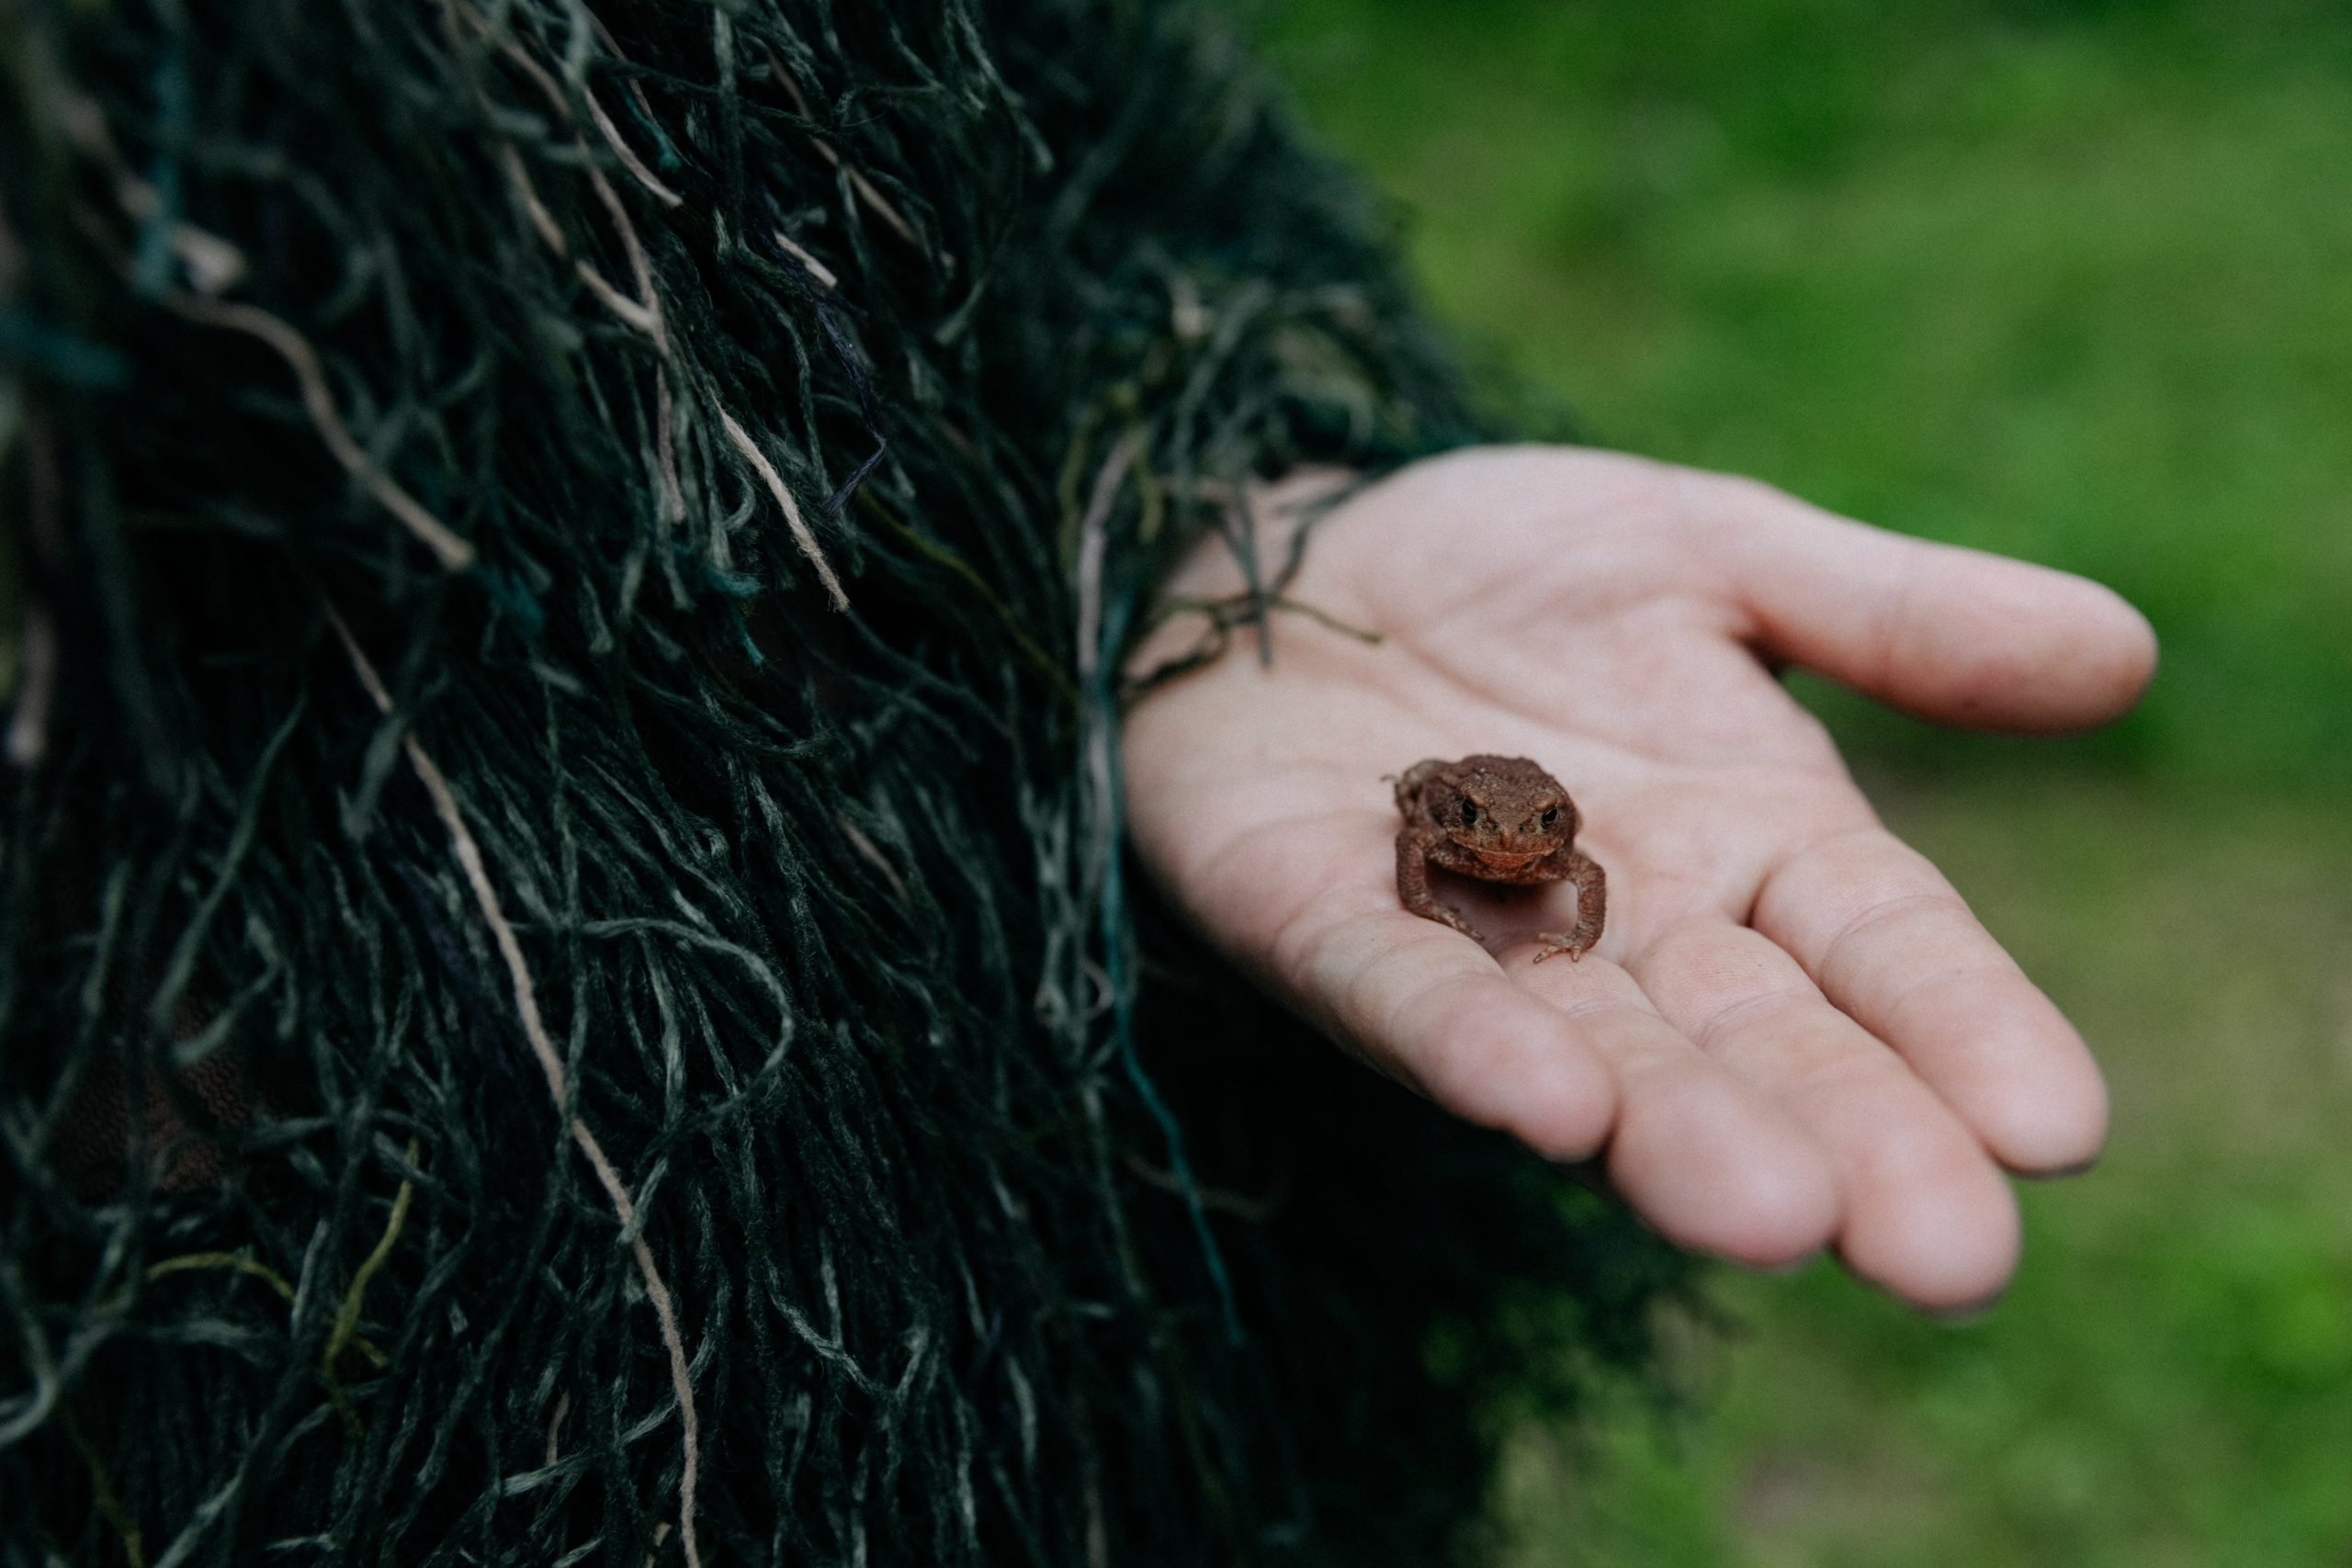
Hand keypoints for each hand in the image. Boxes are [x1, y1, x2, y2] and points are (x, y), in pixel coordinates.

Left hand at [1121, 446, 2154, 1310]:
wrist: (1277, 563)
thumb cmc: (1506, 570)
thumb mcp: (1712, 554)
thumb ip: (1890, 615)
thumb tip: (2129, 652)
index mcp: (1751, 840)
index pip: (1885, 947)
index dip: (1965, 1031)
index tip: (2056, 1132)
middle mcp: (1631, 924)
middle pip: (1758, 1044)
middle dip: (1848, 1142)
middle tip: (1944, 1258)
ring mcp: (1475, 943)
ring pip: (1597, 1053)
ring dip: (1675, 1132)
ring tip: (1765, 1216)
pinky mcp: (1316, 923)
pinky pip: (1398, 992)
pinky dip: (1468, 1046)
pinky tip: (1546, 1107)